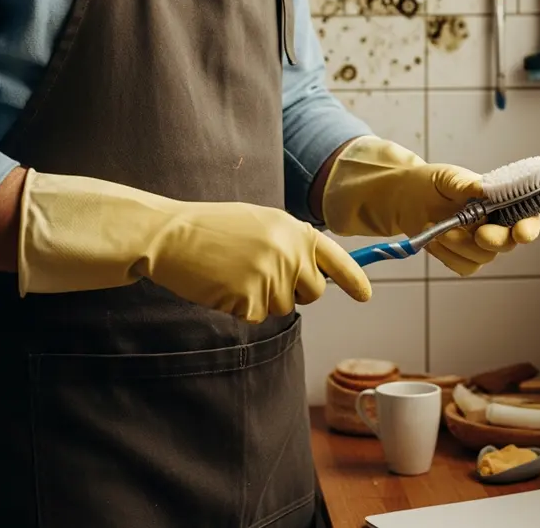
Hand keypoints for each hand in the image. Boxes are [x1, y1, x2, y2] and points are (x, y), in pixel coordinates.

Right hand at [18, 169, 370, 322]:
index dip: (354, 278)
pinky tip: (222, 286)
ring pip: (283, 307)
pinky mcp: (252, 299)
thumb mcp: (260, 223)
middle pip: (313, 292)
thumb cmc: (212, 228)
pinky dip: (241, 308)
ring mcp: (272, 276)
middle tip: (259, 274)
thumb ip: (289, 243)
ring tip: (234, 273)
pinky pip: (257, 316)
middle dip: (293, 291)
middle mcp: (289, 251)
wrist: (172, 235)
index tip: (366, 295)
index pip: (334, 258)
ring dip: (262, 299)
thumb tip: (313, 271)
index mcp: (293, 228)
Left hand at [321, 136, 539, 275]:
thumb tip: (486, 189)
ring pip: (483, 257)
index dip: (529, 226)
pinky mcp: (462, 257)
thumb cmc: (431, 183)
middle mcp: (494, 224)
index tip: (521, 233)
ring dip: (460, 246)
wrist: (405, 198)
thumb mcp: (449, 177)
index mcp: (499, 201)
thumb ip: (468, 185)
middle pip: (507, 243)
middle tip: (478, 233)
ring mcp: (478, 243)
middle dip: (493, 239)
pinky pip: (464, 267)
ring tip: (438, 229)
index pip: (526, 216)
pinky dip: (447, 255)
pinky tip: (433, 240)